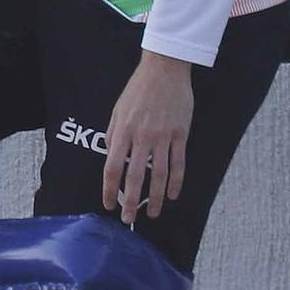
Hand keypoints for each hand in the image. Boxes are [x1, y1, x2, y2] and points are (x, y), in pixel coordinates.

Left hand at [102, 52, 193, 223]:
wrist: (164, 70)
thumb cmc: (137, 90)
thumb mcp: (117, 110)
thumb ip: (113, 135)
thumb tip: (110, 156)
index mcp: (122, 132)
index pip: (112, 168)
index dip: (109, 189)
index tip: (108, 204)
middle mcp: (142, 137)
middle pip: (135, 176)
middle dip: (131, 201)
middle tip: (128, 218)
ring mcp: (163, 136)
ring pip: (159, 174)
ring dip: (155, 197)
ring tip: (153, 213)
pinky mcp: (181, 133)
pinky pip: (179, 162)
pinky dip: (176, 181)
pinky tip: (172, 194)